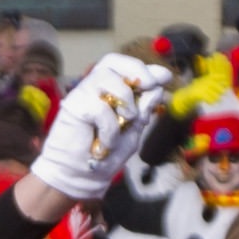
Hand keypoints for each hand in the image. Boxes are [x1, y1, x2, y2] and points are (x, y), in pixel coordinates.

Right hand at [23, 52, 174, 217]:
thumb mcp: (133, 129)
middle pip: (112, 61)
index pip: (125, 67)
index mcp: (110, 90)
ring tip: (126, 122)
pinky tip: (107, 142)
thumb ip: (145, 108)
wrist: (81, 177)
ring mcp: (82, 95)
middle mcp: (94, 88)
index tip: (166, 78)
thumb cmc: (106, 154)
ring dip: (125, 99)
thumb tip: (158, 86)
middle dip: (136, 70)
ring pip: (106, 78)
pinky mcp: (72, 107)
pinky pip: (99, 108)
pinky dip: (110, 127)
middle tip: (150, 85)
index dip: (147, 68)